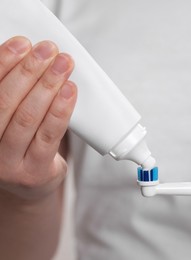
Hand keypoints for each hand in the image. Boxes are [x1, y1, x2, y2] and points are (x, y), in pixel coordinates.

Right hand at [0, 36, 76, 200]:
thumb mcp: (8, 119)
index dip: (3, 62)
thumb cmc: (19, 144)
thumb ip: (15, 94)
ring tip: (63, 65)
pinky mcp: (33, 172)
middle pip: (5, 101)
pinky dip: (61, 109)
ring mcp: (7, 163)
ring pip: (28, 117)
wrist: (29, 184)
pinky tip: (70, 91)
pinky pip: (49, 135)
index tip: (22, 43)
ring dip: (48, 86)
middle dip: (29, 71)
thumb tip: (32, 57)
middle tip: (49, 50)